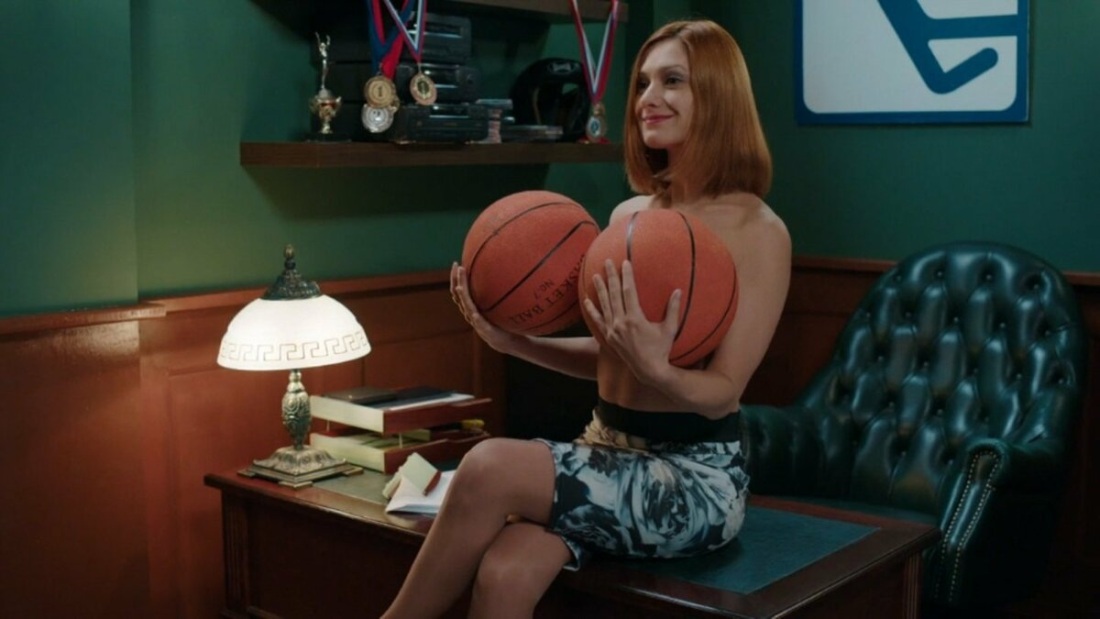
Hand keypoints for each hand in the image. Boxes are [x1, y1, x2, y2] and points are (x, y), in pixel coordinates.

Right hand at [450, 262, 520, 353]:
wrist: (504, 341)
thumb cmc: (500, 320)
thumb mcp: (497, 303)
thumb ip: (497, 291)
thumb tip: (505, 270)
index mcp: (471, 306)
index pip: (459, 290)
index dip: (455, 278)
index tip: (456, 264)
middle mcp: (470, 312)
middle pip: (459, 296)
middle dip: (457, 281)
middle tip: (458, 268)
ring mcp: (476, 322)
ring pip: (466, 308)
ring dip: (463, 297)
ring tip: (460, 287)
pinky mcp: (486, 330)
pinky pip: (480, 324)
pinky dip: (476, 319)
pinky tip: (474, 314)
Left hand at [583, 259, 680, 383]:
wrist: (648, 370)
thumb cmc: (661, 349)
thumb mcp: (669, 329)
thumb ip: (673, 309)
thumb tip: (678, 290)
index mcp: (635, 319)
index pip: (629, 292)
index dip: (626, 276)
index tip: (625, 263)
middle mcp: (621, 323)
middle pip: (614, 294)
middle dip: (611, 276)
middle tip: (607, 261)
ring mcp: (613, 330)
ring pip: (604, 305)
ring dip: (600, 289)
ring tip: (595, 275)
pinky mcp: (608, 337)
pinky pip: (598, 321)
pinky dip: (592, 310)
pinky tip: (586, 301)